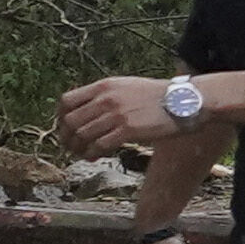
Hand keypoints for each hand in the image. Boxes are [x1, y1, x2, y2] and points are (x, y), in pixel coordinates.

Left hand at [57, 74, 184, 155]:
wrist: (184, 101)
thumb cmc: (158, 96)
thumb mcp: (127, 87)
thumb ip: (106, 95)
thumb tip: (88, 111)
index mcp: (104, 86)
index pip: (67, 101)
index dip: (60, 117)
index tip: (64, 128)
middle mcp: (106, 99)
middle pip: (71, 121)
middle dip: (66, 138)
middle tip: (70, 147)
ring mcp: (117, 114)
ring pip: (82, 135)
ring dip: (78, 148)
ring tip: (83, 154)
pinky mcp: (128, 130)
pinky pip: (99, 145)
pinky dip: (92, 154)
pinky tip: (95, 157)